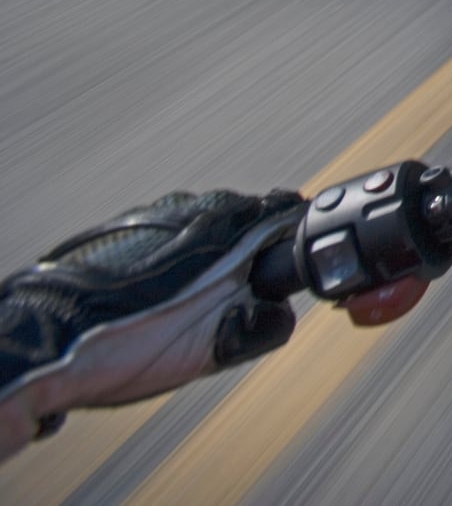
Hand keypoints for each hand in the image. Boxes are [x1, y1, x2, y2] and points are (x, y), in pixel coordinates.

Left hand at [0, 189, 302, 458]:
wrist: (42, 337)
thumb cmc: (120, 343)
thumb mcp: (206, 349)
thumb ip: (260, 327)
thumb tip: (283, 314)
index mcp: (224, 227)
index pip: (284, 213)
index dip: (297, 239)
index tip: (303, 260)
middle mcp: (193, 208)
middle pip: (247, 218)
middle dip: (257, 250)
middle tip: (252, 293)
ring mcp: (155, 214)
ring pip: (208, 224)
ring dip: (217, 252)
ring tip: (203, 298)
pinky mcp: (125, 226)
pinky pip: (172, 232)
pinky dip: (181, 255)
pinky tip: (165, 292)